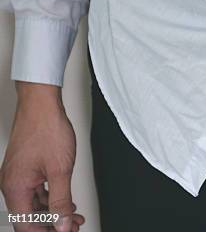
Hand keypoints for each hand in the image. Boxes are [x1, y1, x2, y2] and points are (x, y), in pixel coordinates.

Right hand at [0, 82, 83, 231]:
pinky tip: (65, 202)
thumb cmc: (47, 129)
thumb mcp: (60, 170)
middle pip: (29, 217)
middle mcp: (12, 183)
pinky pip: (36, 191)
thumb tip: (63, 224)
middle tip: (73, 228)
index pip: (26, 225)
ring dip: (53, 213)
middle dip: (52, 225)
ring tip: (74, 218)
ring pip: (34, 204)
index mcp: (15, 188)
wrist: (42, 104)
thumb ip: (61, 201)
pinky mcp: (25, 168)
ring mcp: (18, 175)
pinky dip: (51, 199)